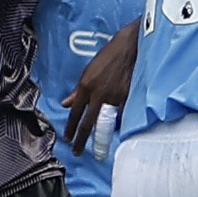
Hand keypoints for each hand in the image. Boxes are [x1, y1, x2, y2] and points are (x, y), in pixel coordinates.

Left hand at [62, 24, 138, 150]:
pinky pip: (122, 115)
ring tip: (98, 146)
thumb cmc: (109, 55)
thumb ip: (77, 89)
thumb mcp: (88, 70)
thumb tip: (66, 103)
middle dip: (81, 140)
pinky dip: (119, 123)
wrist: (131, 45)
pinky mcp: (129, 97)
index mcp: (86, 85)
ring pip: (106, 121)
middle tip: (77, 151)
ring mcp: (115, 96)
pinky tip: (117, 129)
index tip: (68, 138)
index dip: (70, 127)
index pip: (75, 112)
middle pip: (88, 123)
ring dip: (101, 135)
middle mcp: (98, 93)